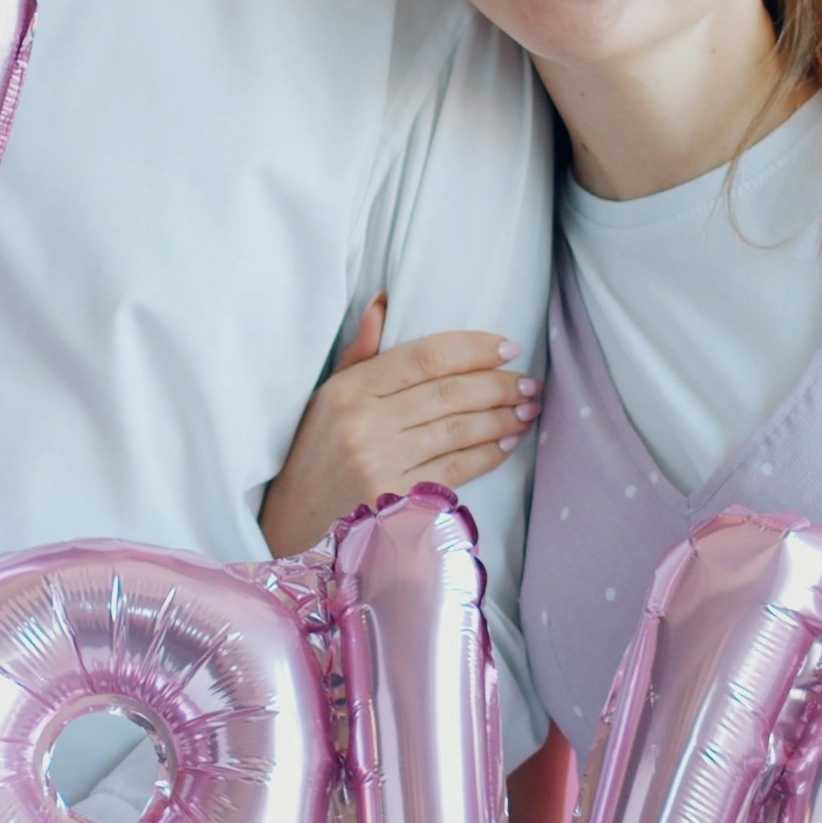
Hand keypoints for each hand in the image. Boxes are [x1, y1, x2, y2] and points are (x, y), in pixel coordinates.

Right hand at [257, 298, 536, 558]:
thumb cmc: (315, 451)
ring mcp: (380, 466)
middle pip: (449, 393)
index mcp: (348, 390)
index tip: (508, 348)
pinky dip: (487, 454)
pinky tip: (508, 441)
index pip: (424, 357)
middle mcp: (364, 425)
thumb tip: (385, 303)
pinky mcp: (395, 502)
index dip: (473, 348)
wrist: (292, 520)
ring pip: (458, 430)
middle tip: (529, 382)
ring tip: (528, 408)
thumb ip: (360, 352)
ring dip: (502, 417)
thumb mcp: (327, 395)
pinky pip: (455, 470)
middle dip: (498, 384)